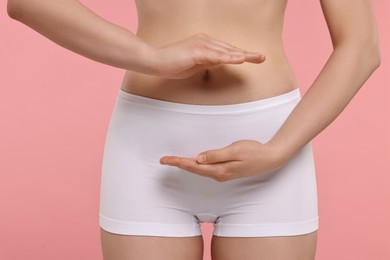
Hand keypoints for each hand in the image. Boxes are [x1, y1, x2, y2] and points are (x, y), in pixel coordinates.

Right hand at [147, 33, 265, 78]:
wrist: (156, 62)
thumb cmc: (173, 64)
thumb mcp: (196, 64)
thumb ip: (209, 61)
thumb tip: (220, 62)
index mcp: (205, 43)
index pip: (227, 50)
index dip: (241, 54)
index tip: (254, 57)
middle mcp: (205, 41)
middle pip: (230, 48)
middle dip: (247, 53)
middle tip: (262, 57)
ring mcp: (200, 45)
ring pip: (225, 51)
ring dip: (241, 55)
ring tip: (256, 58)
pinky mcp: (196, 51)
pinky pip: (215, 56)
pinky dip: (228, 58)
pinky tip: (239, 60)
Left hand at [159, 140, 282, 181]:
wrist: (270, 159)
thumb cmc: (254, 152)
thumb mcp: (235, 150)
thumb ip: (216, 155)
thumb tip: (199, 159)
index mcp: (219, 169)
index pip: (194, 166)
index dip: (178, 162)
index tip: (165, 160)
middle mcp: (219, 174)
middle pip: (193, 169)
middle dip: (178, 164)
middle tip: (163, 160)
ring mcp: (222, 173)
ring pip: (199, 170)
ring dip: (185, 165)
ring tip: (173, 160)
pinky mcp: (226, 171)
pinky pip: (206, 169)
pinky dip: (195, 166)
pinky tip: (191, 162)